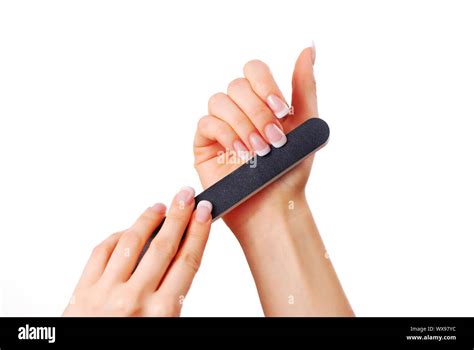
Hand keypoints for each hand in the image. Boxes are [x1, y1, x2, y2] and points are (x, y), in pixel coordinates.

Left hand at [63, 187, 211, 315]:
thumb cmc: (129, 347)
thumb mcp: (164, 329)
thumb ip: (173, 298)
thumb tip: (180, 263)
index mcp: (162, 313)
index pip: (187, 260)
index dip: (198, 232)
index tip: (205, 213)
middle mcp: (135, 300)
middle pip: (163, 245)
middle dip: (179, 215)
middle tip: (186, 195)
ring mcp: (106, 293)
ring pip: (131, 243)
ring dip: (148, 220)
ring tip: (160, 206)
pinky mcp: (82, 292)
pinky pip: (101, 253)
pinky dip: (117, 237)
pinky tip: (128, 231)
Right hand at [193, 46, 352, 315]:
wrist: (275, 207)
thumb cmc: (290, 171)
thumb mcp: (305, 125)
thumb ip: (304, 86)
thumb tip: (309, 48)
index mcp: (261, 101)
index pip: (254, 71)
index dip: (266, 86)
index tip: (284, 113)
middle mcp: (239, 109)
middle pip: (237, 85)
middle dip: (259, 113)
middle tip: (275, 141)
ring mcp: (220, 125)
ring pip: (220, 101)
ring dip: (244, 125)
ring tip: (260, 151)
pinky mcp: (204, 143)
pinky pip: (207, 123)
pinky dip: (227, 135)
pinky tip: (241, 154)